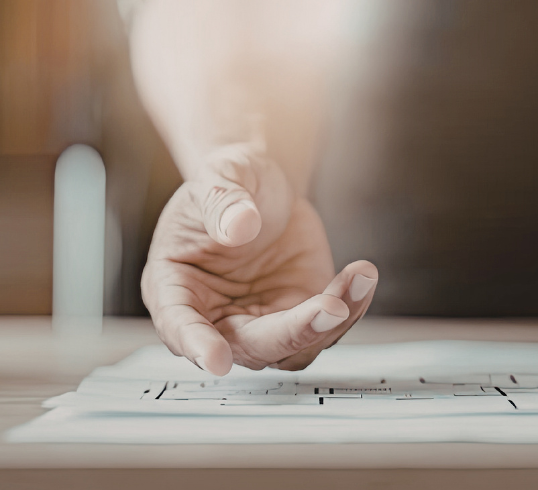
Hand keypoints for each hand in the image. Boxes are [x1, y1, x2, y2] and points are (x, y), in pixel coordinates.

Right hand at [142, 143, 377, 374]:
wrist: (264, 186)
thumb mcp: (220, 176)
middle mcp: (216, 316)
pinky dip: (351, 305)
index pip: (179, 325)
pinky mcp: (299, 313)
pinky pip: (327, 326)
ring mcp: (261, 320)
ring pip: (295, 346)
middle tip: (330, 308)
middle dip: (292, 332)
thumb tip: (240, 225)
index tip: (217, 361)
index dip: (196, 345)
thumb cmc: (230, 183)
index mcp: (175, 288)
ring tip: (359, 278)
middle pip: (250, 346)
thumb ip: (223, 201)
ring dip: (330, 322)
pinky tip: (363, 276)